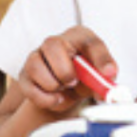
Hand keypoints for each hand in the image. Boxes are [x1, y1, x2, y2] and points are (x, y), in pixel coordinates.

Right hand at [0, 27, 115, 136]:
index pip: (91, 42)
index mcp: (80, 38)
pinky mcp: (25, 74)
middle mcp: (57, 42)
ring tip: (64, 90)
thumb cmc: (84, 77)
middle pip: (53, 45)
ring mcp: (37, 56)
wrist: (65, 91)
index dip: (100, 58)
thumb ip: (105, 80)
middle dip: (65, 70)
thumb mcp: (98, 77)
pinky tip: (56, 98)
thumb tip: (111, 90)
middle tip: (73, 82)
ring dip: (53, 85)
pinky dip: (45, 98)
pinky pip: (29, 86)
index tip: (109, 73)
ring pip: (36, 66)